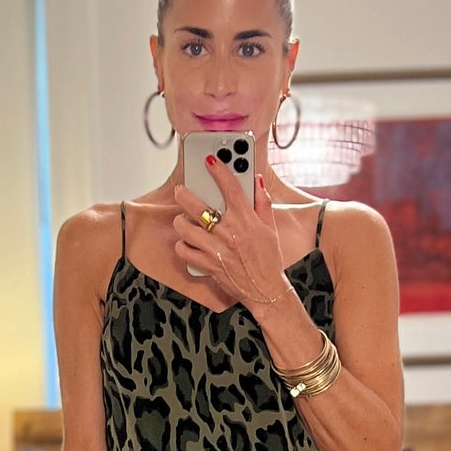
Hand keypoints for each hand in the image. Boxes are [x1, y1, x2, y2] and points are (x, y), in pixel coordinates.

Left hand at [171, 162, 288, 315]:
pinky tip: (186, 242)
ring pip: (185, 227)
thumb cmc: (269, 259)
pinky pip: (184, 250)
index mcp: (246, 219)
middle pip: (197, 205)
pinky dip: (182, 245)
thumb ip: (263, 202)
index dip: (219, 170)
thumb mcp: (270, 228)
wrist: (266, 290)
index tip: (209, 160)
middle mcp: (229, 231)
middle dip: (184, 193)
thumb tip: (257, 181)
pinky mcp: (208, 264)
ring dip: (180, 221)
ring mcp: (216, 248)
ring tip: (182, 219)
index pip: (230, 187)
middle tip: (182, 190)